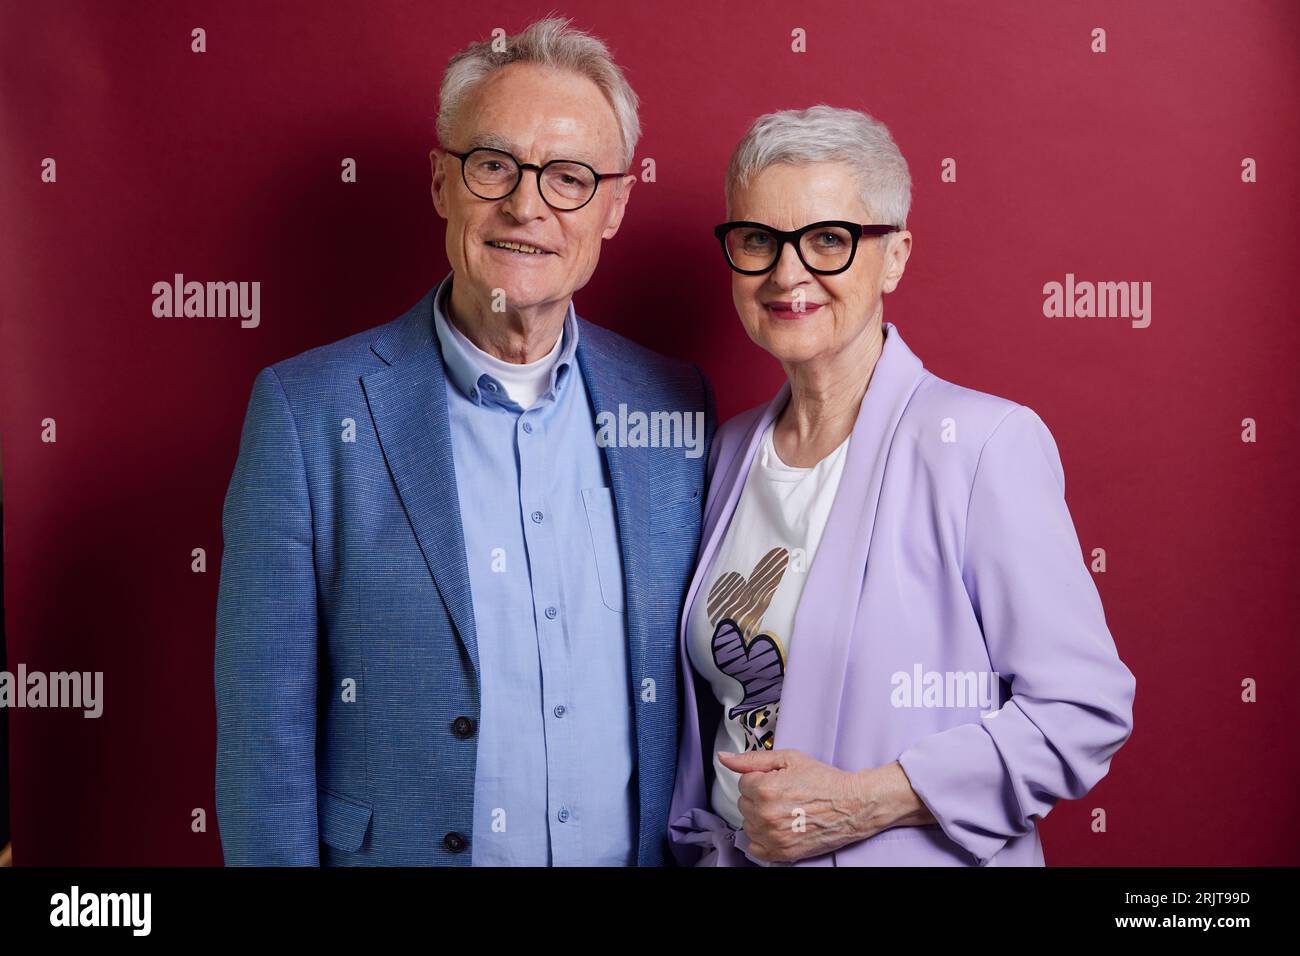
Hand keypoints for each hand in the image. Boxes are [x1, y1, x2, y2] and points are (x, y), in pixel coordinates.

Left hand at [718, 749, 935, 862]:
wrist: (851, 805)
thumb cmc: (823, 781)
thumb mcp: (788, 759)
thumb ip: (752, 759)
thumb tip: (724, 758)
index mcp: (764, 789)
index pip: (743, 782)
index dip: (760, 779)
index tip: (777, 781)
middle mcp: (766, 815)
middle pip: (743, 803)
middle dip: (758, 797)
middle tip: (783, 794)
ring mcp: (773, 836)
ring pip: (748, 824)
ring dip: (760, 817)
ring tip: (784, 809)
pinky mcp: (782, 853)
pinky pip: (755, 847)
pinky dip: (763, 837)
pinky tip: (779, 826)